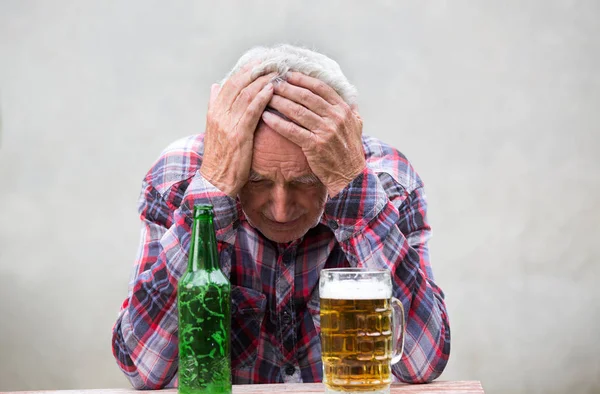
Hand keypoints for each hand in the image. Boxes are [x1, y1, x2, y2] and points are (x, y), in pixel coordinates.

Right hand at [200, 63, 275, 196]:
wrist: (215, 180)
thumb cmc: (221, 156)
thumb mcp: (215, 128)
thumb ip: (216, 106)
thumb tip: (216, 86)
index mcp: (214, 110)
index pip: (231, 82)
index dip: (247, 69)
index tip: (262, 60)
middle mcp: (219, 113)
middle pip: (239, 83)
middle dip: (257, 70)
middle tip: (274, 60)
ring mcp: (227, 123)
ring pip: (246, 94)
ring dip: (263, 80)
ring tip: (278, 71)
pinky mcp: (238, 134)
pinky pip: (251, 110)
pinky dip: (262, 97)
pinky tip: (273, 89)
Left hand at [261, 72, 365, 196]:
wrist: (351, 175)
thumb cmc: (351, 150)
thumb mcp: (357, 125)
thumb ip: (351, 109)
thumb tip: (347, 96)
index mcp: (343, 109)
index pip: (320, 88)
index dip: (302, 79)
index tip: (288, 74)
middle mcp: (335, 117)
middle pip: (306, 96)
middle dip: (287, 87)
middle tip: (272, 82)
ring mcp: (325, 131)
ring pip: (297, 111)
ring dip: (280, 102)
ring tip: (266, 96)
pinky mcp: (315, 146)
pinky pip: (292, 130)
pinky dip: (278, 123)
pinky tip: (266, 116)